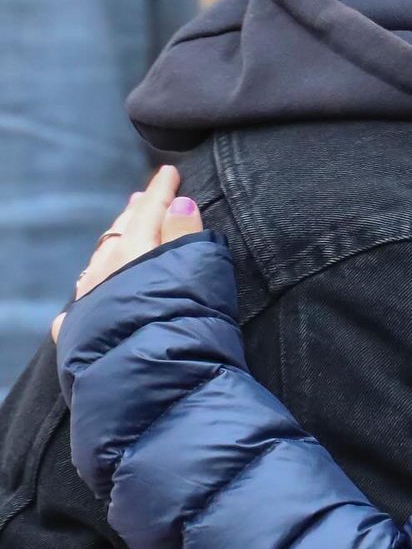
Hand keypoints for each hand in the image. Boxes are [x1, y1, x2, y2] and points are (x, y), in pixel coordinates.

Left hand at [51, 165, 202, 341]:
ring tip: (125, 235)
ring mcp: (88, 300)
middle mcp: (104, 270)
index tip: (170, 170)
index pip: (149, 210)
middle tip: (146, 196)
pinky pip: (86, 295)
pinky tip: (96, 286)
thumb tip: (180, 203)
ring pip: (100, 261)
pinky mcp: (79, 330)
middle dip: (136, 212)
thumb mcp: (194, 275)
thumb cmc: (180, 325)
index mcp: (133, 251)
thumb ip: (185, 237)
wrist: (145, 378)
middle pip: (120, 232)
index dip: (162, 189)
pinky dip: (96, 282)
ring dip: (115, 244)